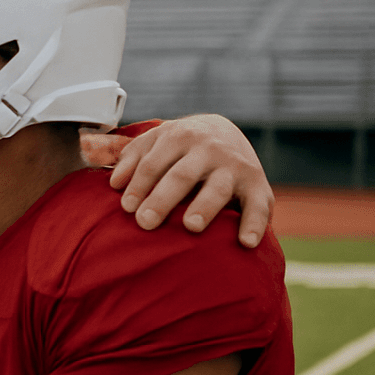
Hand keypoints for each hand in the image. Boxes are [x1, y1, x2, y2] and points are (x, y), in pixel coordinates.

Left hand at [108, 115, 271, 247]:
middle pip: (182, 176)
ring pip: (218, 188)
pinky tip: (246, 243)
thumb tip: (114, 183)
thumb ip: (133, 157)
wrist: (226, 131)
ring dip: (204, 207)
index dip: (139, 185)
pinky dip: (254, 224)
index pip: (153, 164)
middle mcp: (209, 149)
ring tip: (191, 226)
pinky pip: (259, 206)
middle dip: (163, 198)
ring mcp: (235, 166)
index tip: (126, 207)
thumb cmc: (179, 146)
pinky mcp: (259, 185)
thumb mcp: (155, 141)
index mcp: (179, 137)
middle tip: (145, 221)